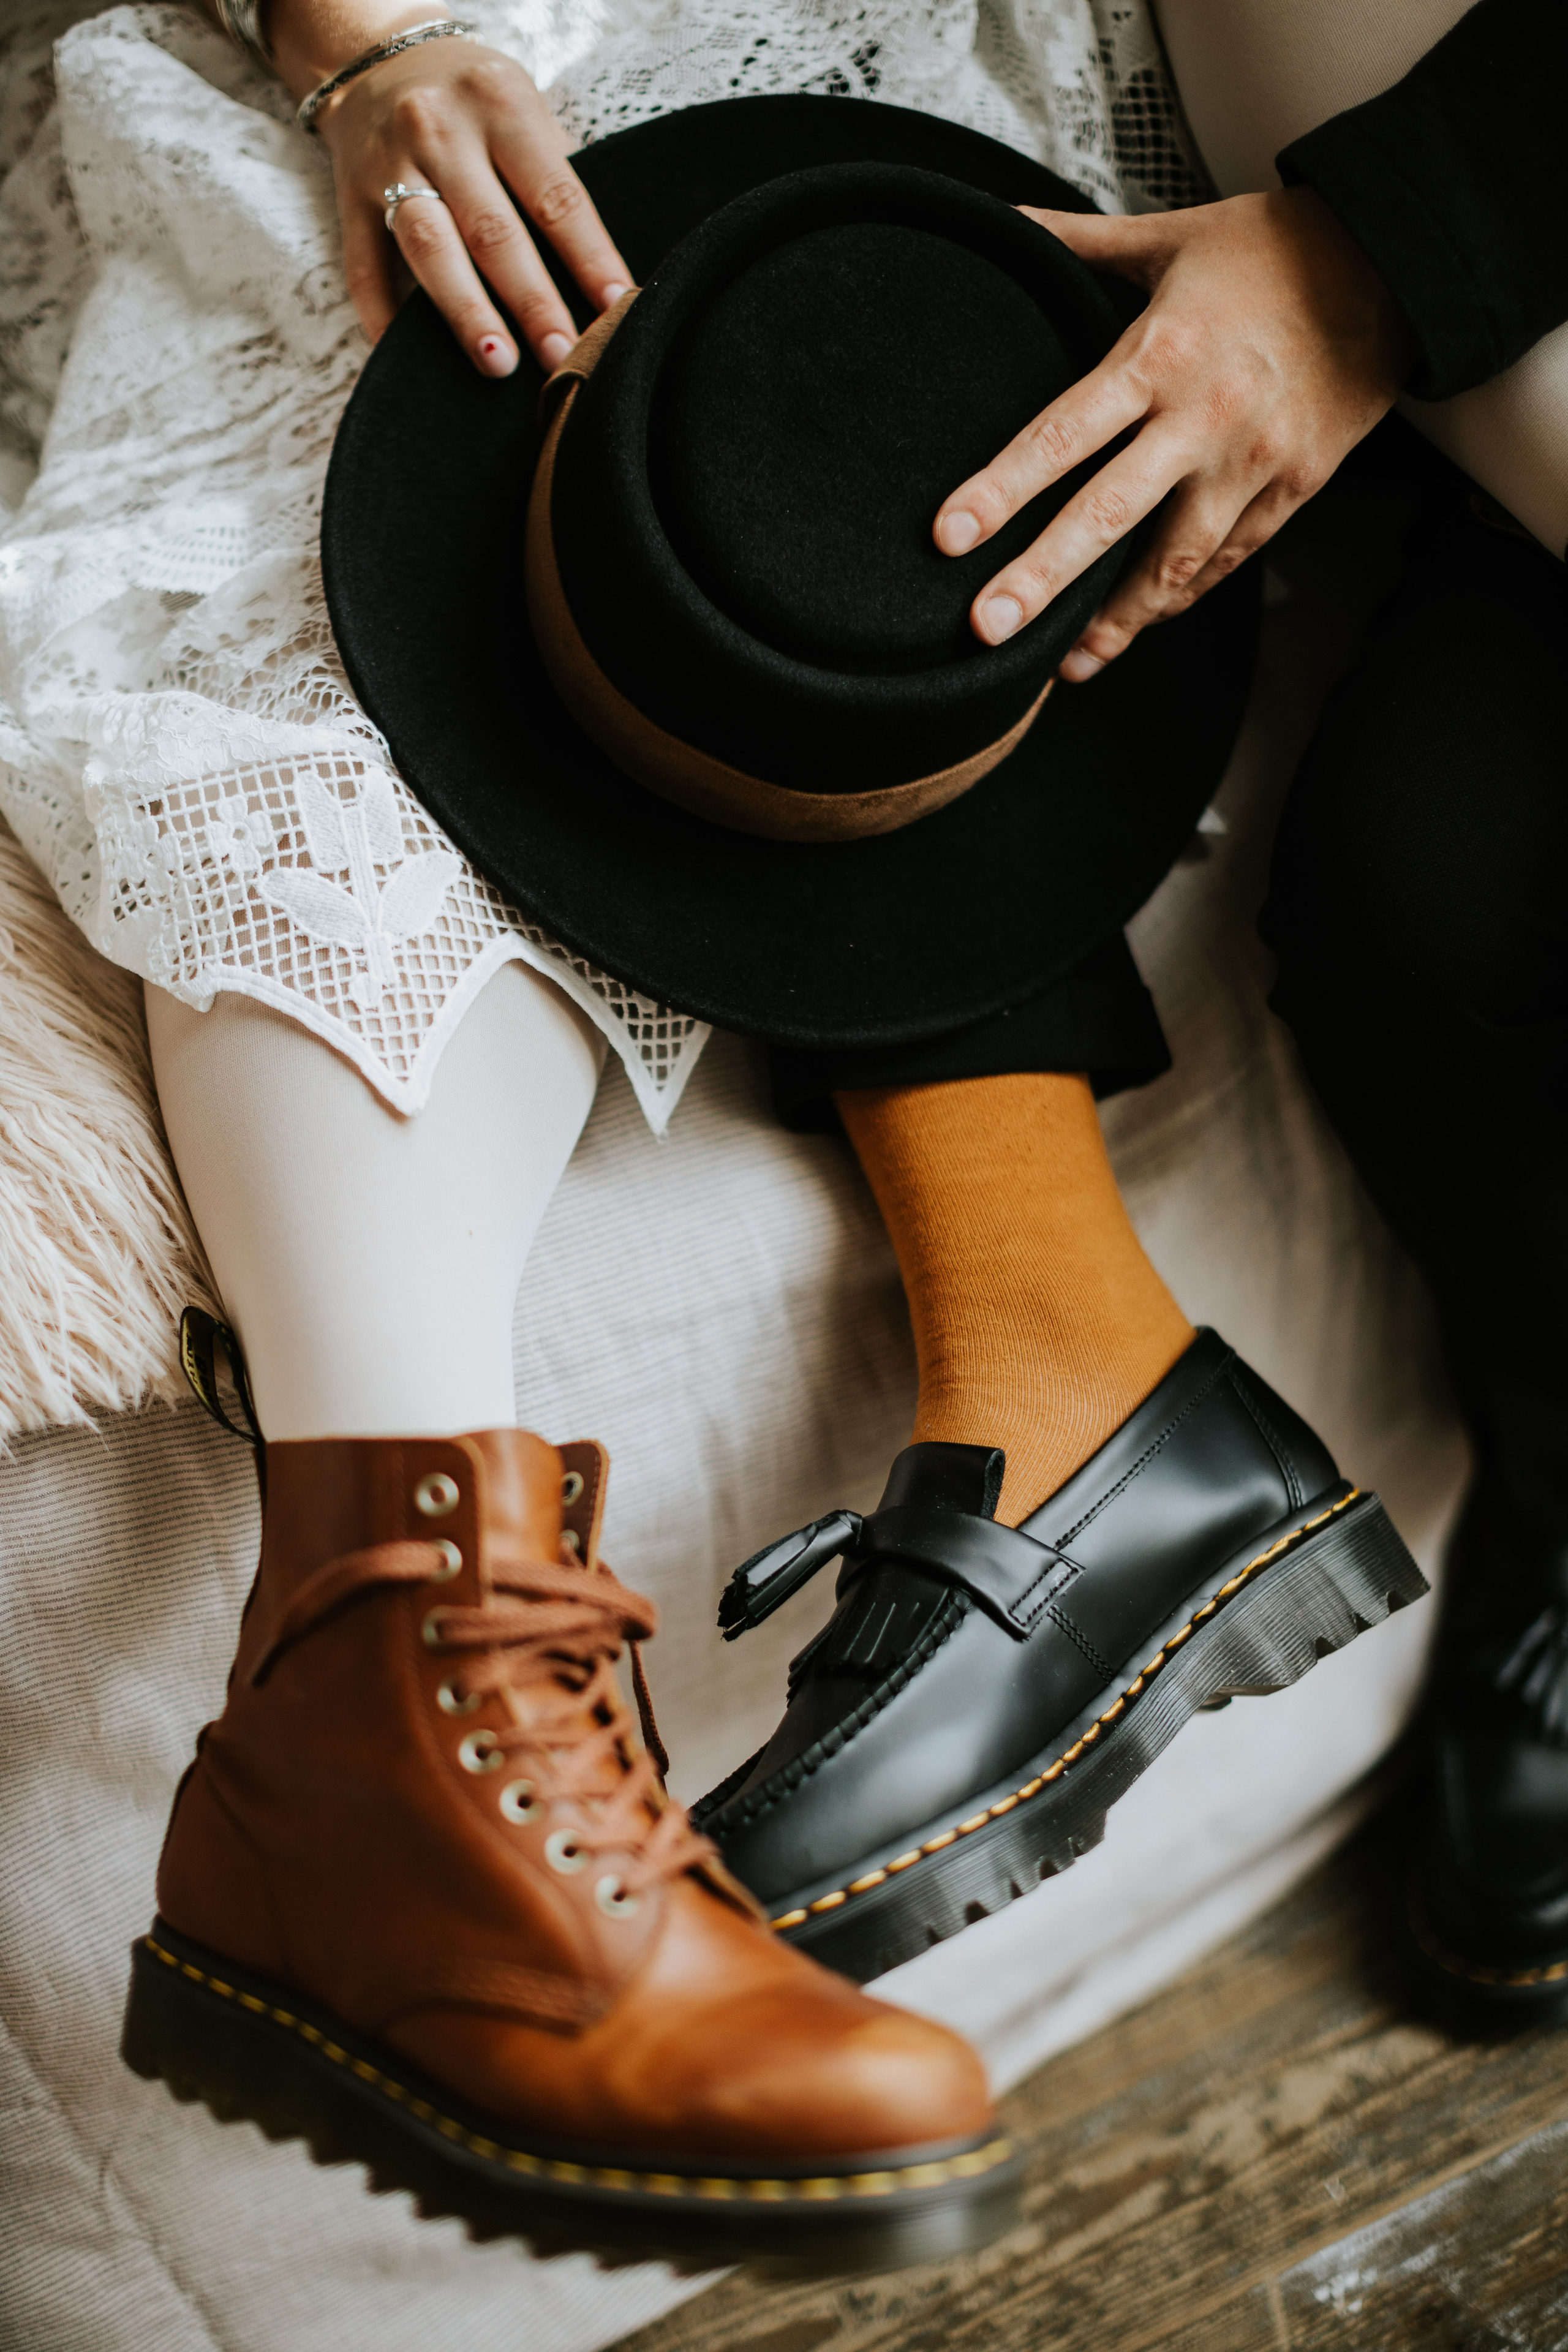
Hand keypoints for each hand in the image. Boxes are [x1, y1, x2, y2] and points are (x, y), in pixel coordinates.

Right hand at [269, 5, 630, 376]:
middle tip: (563, 357)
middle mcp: (440, 129)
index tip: (615, 312)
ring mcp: (387, 164)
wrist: (374, 59)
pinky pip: (365, 270)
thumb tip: (596, 275)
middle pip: (493, 231)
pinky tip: (413, 358)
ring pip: (431, 250)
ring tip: (500, 364)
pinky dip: (386, 320)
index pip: (555, 196)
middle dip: (533, 302)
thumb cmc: (470, 100)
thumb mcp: (520, 108)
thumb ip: (552, 176)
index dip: (589, 259)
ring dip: (467, 314)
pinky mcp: (348, 198)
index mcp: (498, 102)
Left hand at [934, 188, 1411, 677]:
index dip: (1002, 488)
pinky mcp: (1295, 487)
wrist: (1391, 264)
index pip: (1062, 433)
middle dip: (1044, 578)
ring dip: (1118, 619)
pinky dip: (1179, 596)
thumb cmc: (1271, 250)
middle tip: (988, 628)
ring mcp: (1253, 460)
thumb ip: (1077, 242)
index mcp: (1161, 354)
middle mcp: (1203, 417)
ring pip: (1174, 561)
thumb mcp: (1169, 237)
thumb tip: (1000, 223)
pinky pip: (1226, 560)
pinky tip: (1138, 623)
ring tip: (1066, 663)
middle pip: (1107, 513)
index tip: (950, 536)